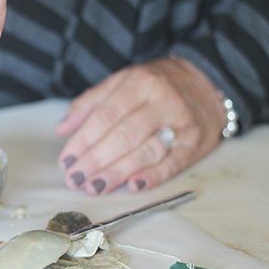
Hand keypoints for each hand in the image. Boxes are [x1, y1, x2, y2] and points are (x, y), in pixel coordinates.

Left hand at [56, 57, 225, 194]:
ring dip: (118, 172)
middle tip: (76, 179)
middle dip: (96, 160)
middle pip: (124, 135)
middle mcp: (162, 102)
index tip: (66, 160)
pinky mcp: (196, 143)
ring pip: (146, 151)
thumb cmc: (154, 85)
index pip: (106, 115)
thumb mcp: (121, 82)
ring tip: (94, 186)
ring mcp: (181, 123)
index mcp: (139, 83)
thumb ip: (90, 104)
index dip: (83, 140)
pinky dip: (153, 176)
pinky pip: (174, 162)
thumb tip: (62, 128)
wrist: (206, 81)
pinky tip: (132, 186)